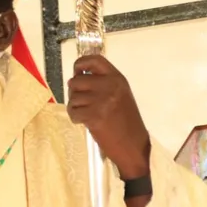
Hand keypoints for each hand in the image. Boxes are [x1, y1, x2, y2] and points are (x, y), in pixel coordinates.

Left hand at [67, 55, 150, 179]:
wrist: (134, 146)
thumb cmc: (126, 122)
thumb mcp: (120, 95)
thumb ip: (103, 83)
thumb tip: (76, 77)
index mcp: (117, 78)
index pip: (94, 60)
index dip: (80, 64)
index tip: (77, 72)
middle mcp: (110, 86)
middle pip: (76, 80)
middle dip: (74, 92)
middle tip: (83, 103)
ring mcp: (102, 100)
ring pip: (73, 97)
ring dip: (75, 107)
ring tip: (87, 114)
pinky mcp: (94, 115)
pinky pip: (73, 112)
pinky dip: (75, 118)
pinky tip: (85, 122)